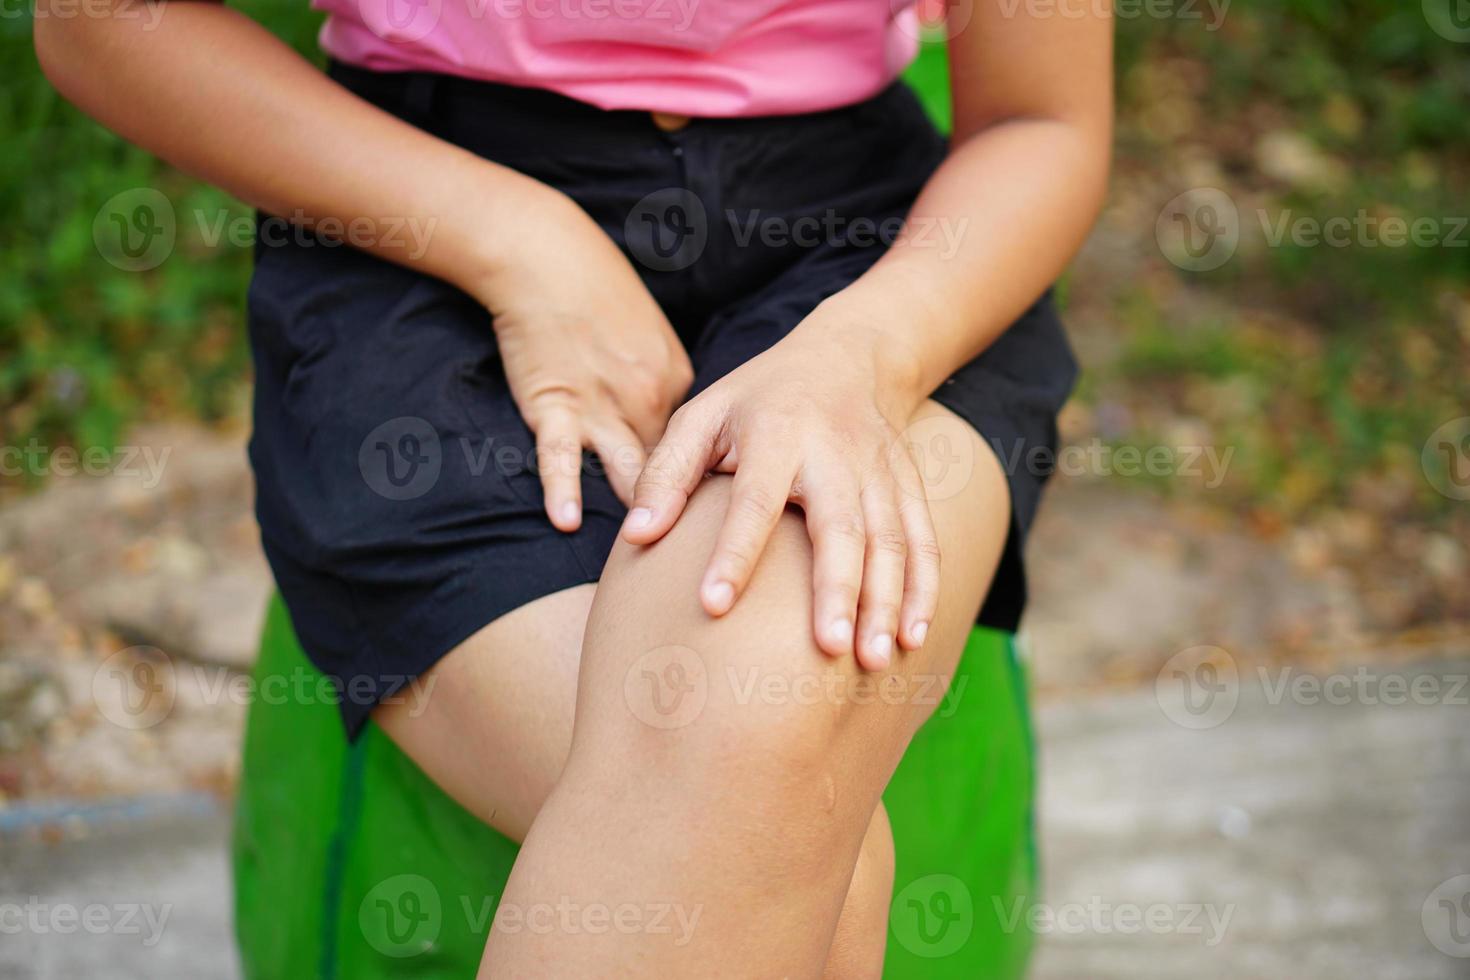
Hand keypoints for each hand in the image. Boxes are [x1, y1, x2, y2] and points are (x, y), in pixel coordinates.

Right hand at [470, 191, 693, 530]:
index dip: (697, 488)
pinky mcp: (553, 403)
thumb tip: (672, 442)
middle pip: (670, 470)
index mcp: (674, 382)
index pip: (694, 451)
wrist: (548, 258)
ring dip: (638, 511)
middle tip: (699, 563)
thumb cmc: (599, 296)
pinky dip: (563, 487)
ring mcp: (600, 404)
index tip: (706, 523)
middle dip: (685, 515)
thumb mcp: (649, 340)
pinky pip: (560, 454)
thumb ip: (662, 392)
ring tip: (645, 554)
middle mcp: (646, 397)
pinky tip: (567, 520)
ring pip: (626, 468)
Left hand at [619, 298, 937, 668]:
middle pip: (840, 526)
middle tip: (829, 649)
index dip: (734, 553)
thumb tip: (636, 536)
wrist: (848, 355)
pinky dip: (923, 591)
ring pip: (891, 540)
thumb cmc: (757, 400)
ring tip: (873, 660)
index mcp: (775, 434)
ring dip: (886, 602)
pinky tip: (912, 640)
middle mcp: (834, 453)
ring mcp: (880, 471)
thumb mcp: (702, 416)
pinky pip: (924, 542)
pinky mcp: (909, 486)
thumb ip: (667, 474)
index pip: (753, 500)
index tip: (713, 606)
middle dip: (837, 589)